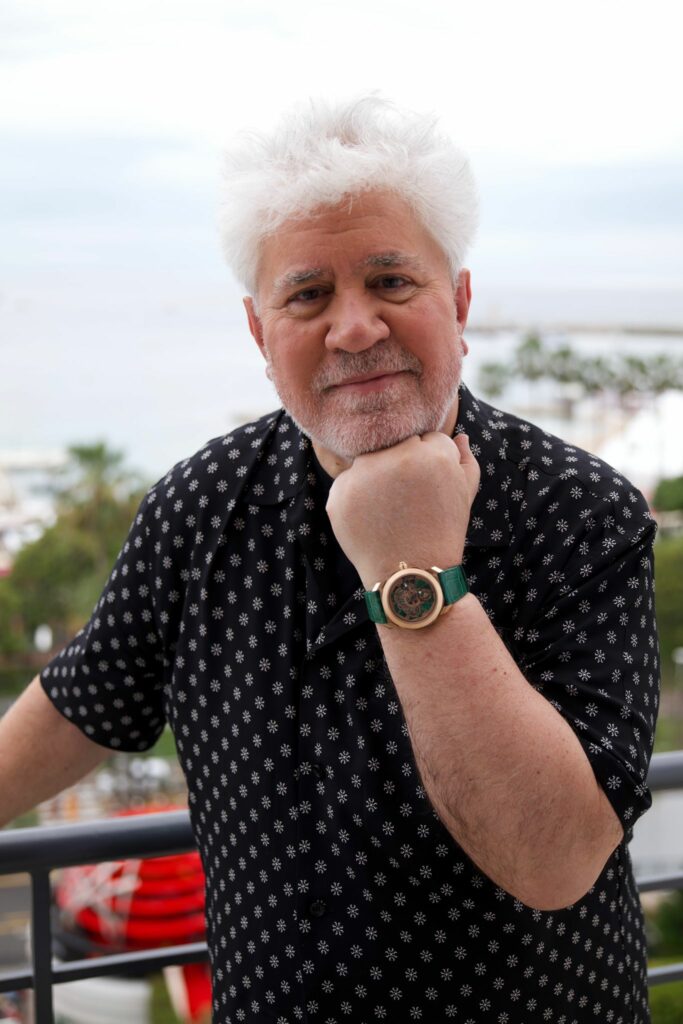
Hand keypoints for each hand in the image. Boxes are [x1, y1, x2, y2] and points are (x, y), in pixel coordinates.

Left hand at [326, 433, 479, 587]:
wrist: (409, 574)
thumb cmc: (442, 533)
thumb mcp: (464, 496)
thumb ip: (465, 461)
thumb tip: (459, 435)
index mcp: (432, 454)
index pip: (428, 438)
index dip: (431, 464)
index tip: (430, 488)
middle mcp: (396, 458)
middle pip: (398, 445)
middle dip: (404, 465)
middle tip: (409, 499)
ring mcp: (363, 475)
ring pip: (371, 460)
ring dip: (377, 476)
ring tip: (390, 510)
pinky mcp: (339, 492)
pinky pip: (348, 482)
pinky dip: (357, 496)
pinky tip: (372, 518)